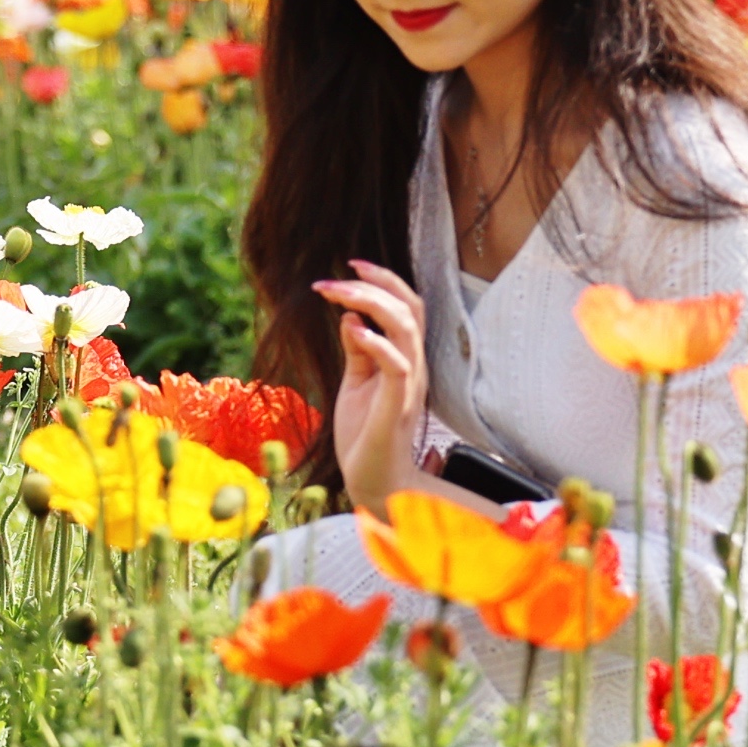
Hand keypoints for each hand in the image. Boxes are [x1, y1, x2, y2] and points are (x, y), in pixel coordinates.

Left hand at [313, 260, 431, 510]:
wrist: (374, 480)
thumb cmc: (366, 432)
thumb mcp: (356, 382)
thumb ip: (357, 350)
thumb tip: (350, 317)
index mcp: (403, 357)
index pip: (405, 307)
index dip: (383, 281)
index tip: (349, 266)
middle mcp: (412, 365)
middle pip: (409, 308)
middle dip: (375, 283)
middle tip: (335, 278)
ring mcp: (408, 384)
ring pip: (406, 329)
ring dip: (370, 304)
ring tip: (337, 295)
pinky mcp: (398, 405)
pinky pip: (398, 366)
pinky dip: (378, 343)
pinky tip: (354, 330)